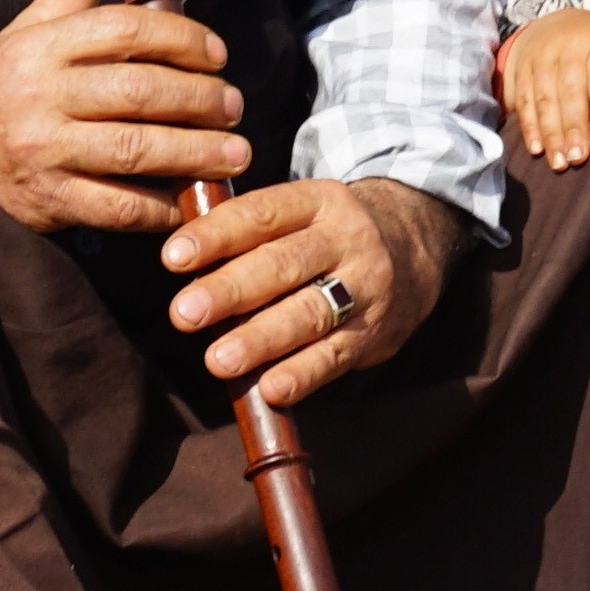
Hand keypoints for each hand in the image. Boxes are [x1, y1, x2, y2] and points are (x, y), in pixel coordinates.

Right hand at [0, 0, 252, 234]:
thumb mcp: (32, 24)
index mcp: (42, 45)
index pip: (127, 28)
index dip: (183, 37)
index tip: (217, 54)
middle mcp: (41, 94)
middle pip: (140, 90)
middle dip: (200, 99)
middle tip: (235, 106)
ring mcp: (44, 150)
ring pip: (137, 149)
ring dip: (197, 153)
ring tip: (235, 153)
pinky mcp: (49, 201)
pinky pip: (118, 206)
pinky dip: (162, 206)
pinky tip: (189, 198)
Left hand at [163, 173, 452, 403]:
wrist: (417, 246)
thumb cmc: (326, 235)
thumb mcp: (301, 211)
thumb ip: (248, 231)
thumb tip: (179, 260)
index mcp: (318, 200)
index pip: (262, 213)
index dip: (216, 235)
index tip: (173, 257)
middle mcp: (346, 239)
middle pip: (283, 264)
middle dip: (230, 290)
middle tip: (183, 313)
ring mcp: (366, 287)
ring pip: (310, 312)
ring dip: (261, 339)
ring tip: (218, 360)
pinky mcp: (375, 332)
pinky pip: (336, 355)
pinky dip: (303, 375)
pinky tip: (270, 389)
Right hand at [494, 10, 589, 170]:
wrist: (552, 24)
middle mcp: (566, 47)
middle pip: (570, 89)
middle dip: (574, 125)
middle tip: (580, 157)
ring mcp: (540, 59)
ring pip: (545, 98)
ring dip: (551, 132)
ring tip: (560, 162)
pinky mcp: (521, 72)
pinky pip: (524, 101)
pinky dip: (529, 127)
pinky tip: (537, 150)